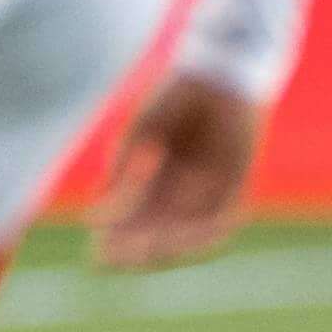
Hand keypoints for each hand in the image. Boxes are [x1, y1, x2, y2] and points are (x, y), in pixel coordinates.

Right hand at [92, 72, 265, 270]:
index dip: (116, 236)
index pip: (136, 215)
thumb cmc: (173, 94)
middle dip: (135, 247)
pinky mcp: (237, 185)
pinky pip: (219, 222)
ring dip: (163, 246)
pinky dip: (198, 235)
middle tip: (113, 261)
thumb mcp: (137, 138)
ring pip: (186, 232)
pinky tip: (174, 243)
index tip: (95, 254)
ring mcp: (212, 188)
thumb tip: (94, 216)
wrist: (215, 71)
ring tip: (139, 254)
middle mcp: (186, 186)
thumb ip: (120, 177)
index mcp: (160, 173)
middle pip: (159, 229)